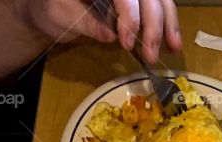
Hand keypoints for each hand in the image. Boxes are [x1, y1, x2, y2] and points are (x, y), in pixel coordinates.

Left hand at [23, 0, 181, 63]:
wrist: (48, 9)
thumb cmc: (49, 8)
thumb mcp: (60, 14)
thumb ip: (85, 22)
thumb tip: (109, 35)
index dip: (129, 15)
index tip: (125, 43)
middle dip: (152, 24)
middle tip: (150, 55)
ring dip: (168, 24)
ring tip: (173, 49)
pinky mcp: (136, 0)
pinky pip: (159, 7)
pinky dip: (168, 25)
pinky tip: (173, 43)